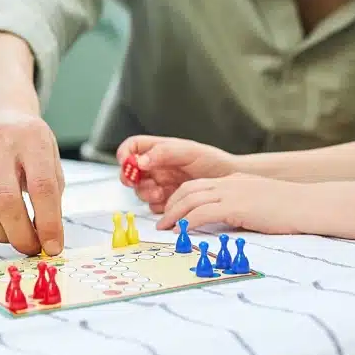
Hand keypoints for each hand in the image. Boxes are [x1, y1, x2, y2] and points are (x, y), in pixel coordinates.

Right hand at [0, 108, 63, 255]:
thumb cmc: (28, 142)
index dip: (49, 222)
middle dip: (21, 234)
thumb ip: (51, 193)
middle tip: (31, 249)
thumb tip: (49, 238)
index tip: (53, 247)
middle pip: (6, 200)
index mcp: (32, 139)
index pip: (41, 186)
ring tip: (14, 237)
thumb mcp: (50, 157)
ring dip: (0, 233)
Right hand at [116, 135, 239, 211]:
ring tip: (160, 193)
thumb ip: (163, 153)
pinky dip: (158, 206)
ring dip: (146, 193)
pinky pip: (153, 206)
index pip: (132, 147)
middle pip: (130, 172)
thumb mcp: (189, 151)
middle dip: (131, 179)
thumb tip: (140, 161)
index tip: (127, 163)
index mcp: (159, 150)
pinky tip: (170, 201)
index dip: (125, 154)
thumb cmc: (213, 162)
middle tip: (139, 182)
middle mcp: (157, 167)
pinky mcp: (167, 201)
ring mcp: (161, 184)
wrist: (230, 181)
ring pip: (140, 191)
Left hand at [154, 175, 302, 234]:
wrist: (310, 205)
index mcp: (234, 181)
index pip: (197, 185)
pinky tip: (181, 231)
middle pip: (188, 190)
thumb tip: (226, 224)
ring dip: (174, 215)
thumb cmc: (290, 209)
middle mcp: (229, 183)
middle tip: (161, 223)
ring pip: (191, 200)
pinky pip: (203, 213)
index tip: (170, 212)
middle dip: (171, 206)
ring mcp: (232, 193)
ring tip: (165, 229)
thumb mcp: (259, 202)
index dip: (179, 198)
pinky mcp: (237, 206)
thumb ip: (240, 208)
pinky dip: (187, 222)